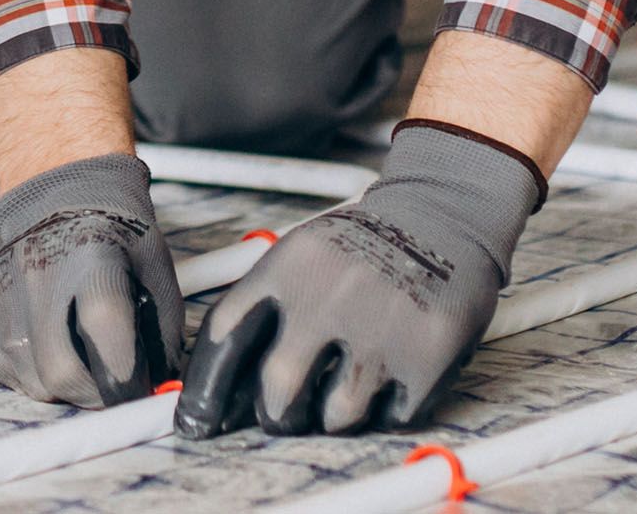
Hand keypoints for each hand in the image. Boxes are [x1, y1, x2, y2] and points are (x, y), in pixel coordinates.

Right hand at [0, 153, 183, 405]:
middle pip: (61, 373)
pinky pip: (2, 370)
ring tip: (73, 344)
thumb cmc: (121, 249)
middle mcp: (37, 275)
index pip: (106, 330)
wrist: (65, 204)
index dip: (127, 379)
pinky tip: (43, 337)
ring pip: (32, 383)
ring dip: (60, 383)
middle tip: (107, 379)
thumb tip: (148, 400)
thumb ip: (157, 349)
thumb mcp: (160, 288)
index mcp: (95, 260)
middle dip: (93, 393)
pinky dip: (28, 370)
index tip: (137, 391)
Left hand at [175, 122, 542, 436]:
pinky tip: (386, 383)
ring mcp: (379, 326)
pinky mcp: (427, 352)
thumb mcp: (297, 256)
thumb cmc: (356, 251)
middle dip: (274, 415)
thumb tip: (224, 393)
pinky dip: (384, 413)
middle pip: (279, 388)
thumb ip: (262, 312)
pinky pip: (392, 416)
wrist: (439, 217)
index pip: (225, 335)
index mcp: (285, 268)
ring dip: (332, 417)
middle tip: (279, 416)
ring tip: (341, 392)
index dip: (205, 387)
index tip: (197, 420)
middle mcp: (327, 297)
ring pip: (337, 414)